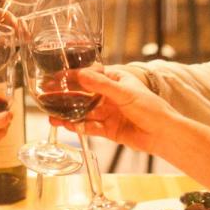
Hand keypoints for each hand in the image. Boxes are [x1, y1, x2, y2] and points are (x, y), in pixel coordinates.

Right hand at [54, 68, 179, 154]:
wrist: (163, 134)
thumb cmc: (151, 108)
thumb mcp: (124, 93)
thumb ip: (101, 85)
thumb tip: (81, 74)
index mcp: (115, 80)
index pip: (89, 75)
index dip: (71, 76)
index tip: (54, 77)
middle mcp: (109, 95)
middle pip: (82, 94)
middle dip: (64, 95)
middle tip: (46, 95)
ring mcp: (108, 113)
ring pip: (83, 112)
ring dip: (68, 113)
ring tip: (51, 114)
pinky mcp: (109, 129)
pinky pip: (89, 126)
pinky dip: (78, 126)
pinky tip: (66, 125)